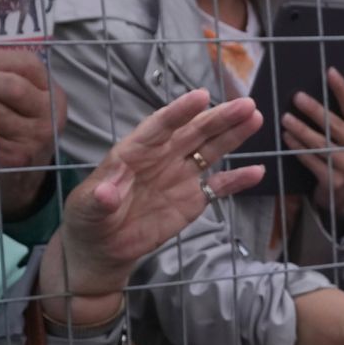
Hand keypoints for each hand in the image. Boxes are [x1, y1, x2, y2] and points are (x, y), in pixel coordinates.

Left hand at [41, 91, 263, 325]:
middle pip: (193, 132)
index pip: (159, 127)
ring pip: (210, 150)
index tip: (201, 96)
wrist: (104, 248)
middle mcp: (161, 158)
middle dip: (219, 117)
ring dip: (232, 135)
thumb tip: (107, 192)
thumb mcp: (86, 210)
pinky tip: (257, 172)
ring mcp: (179, 176)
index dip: (179, 112)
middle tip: (246, 105)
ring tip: (256, 119)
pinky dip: (237, 180)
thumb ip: (98, 200)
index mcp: (133, 153)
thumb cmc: (89, 220)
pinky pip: (218, 187)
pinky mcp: (193, 199)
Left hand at [282, 68, 343, 221]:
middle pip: (334, 126)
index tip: (330, 71)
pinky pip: (312, 160)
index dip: (342, 89)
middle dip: (314, 110)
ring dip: (301, 129)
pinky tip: (287, 138)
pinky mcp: (334, 181)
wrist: (342, 195)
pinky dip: (298, 148)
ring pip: (320, 144)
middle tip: (296, 97)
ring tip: (285, 118)